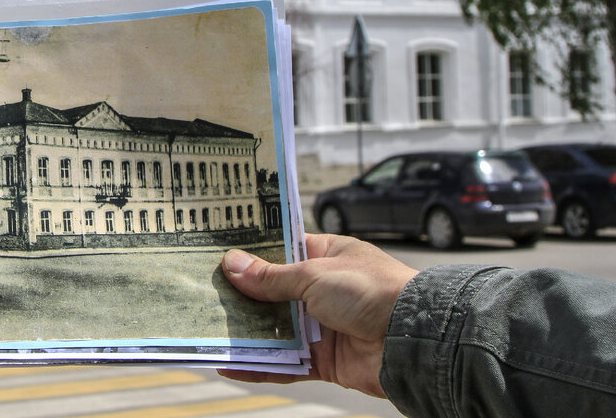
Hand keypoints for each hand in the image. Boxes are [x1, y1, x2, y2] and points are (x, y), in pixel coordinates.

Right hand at [220, 234, 417, 397]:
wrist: (414, 340)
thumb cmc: (373, 291)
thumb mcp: (315, 275)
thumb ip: (272, 276)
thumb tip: (232, 266)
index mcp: (328, 256)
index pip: (283, 250)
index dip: (253, 252)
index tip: (218, 252)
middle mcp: (324, 290)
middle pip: (273, 292)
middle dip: (241, 295)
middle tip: (201, 292)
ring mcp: (323, 326)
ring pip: (275, 329)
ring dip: (245, 331)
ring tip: (206, 328)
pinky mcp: (325, 360)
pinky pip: (285, 362)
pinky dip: (259, 365)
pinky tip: (230, 365)